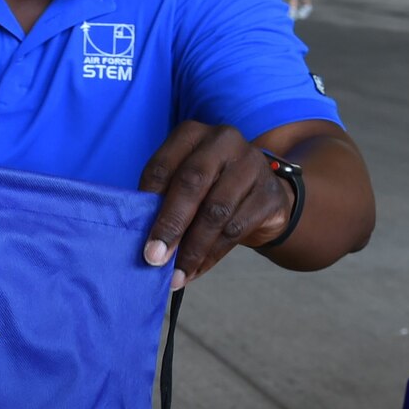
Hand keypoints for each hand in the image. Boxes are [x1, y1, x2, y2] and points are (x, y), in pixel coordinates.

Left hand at [138, 122, 294, 289]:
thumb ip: (164, 201)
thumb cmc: (211, 188)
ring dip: (192, 249)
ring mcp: (251, 164)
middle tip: (154, 258)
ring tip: (176, 274)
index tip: (138, 235)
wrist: (263, 195)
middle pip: (191, 184)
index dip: (147, 204)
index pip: (162, 167)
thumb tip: (146, 242)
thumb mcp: (186, 185)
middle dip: (170, 225)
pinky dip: (212, 254)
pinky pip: (236, 229)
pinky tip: (197, 269)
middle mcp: (223, 141)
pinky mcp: (270, 193)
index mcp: (192, 134)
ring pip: (215, 212)